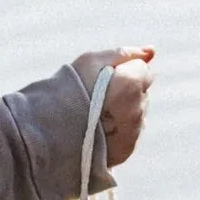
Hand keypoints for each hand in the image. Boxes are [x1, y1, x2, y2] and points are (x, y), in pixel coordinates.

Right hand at [72, 46, 154, 168]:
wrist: (48, 132)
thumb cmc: (67, 90)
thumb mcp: (91, 61)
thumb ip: (125, 54)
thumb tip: (151, 51)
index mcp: (130, 86)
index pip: (144, 71)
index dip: (124, 71)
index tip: (104, 78)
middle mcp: (137, 111)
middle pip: (142, 93)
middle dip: (126, 91)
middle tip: (97, 96)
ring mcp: (133, 132)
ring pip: (139, 112)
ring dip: (124, 110)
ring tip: (97, 113)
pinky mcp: (127, 148)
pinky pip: (132, 131)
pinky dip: (119, 127)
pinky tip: (100, 127)